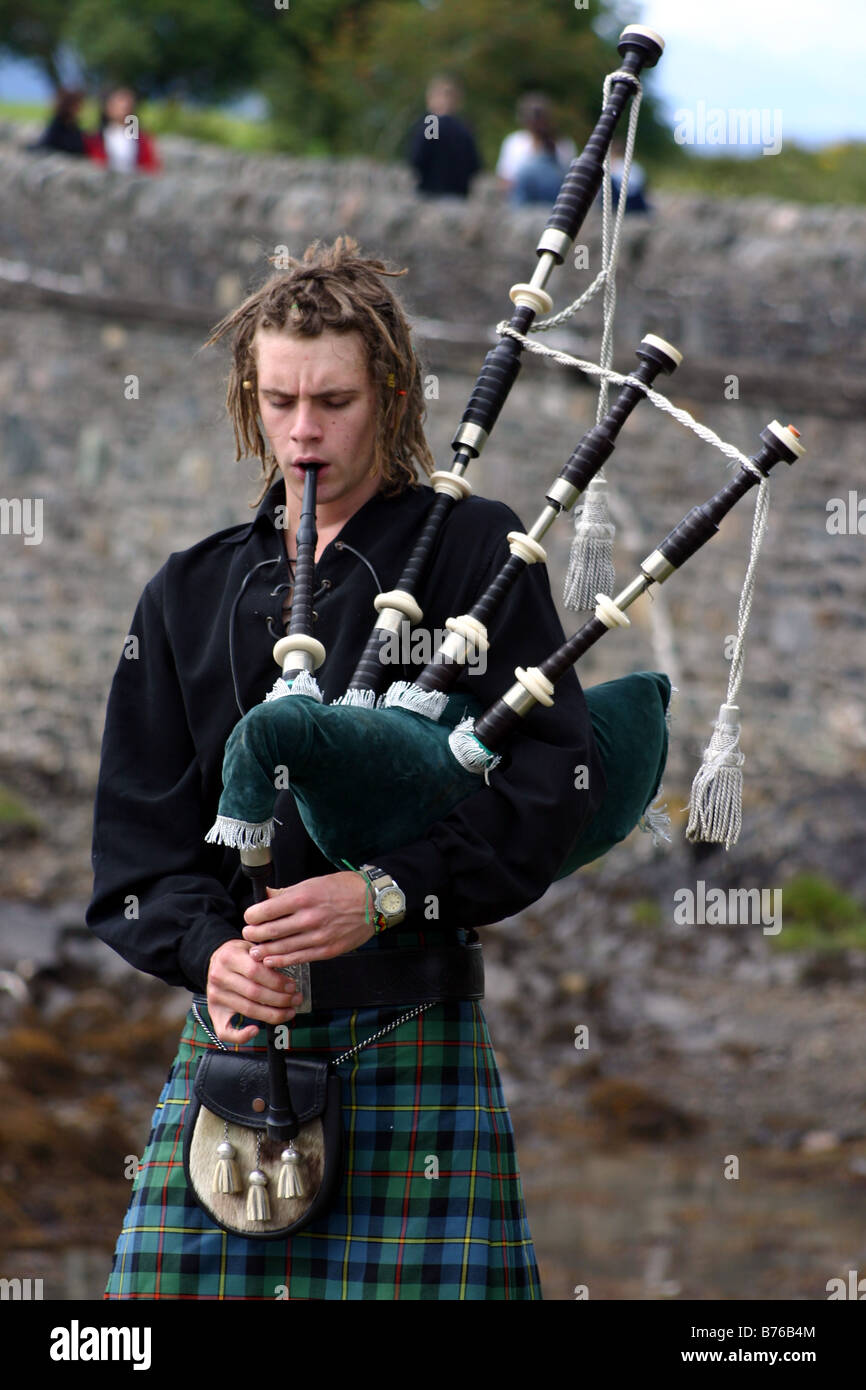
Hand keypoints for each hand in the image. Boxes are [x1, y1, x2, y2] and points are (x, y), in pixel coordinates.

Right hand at [205, 937, 300, 1044]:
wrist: (216, 960)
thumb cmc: (238, 954)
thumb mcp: (250, 946)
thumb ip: (265, 956)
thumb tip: (287, 969)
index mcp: (228, 957)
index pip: (255, 971)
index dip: (277, 981)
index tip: (292, 986)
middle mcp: (219, 977)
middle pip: (254, 993)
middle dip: (280, 999)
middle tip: (296, 999)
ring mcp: (215, 996)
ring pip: (248, 1010)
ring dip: (272, 1014)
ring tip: (289, 1011)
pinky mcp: (214, 1012)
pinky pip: (225, 1031)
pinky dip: (241, 1035)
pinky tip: (255, 1030)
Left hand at [242, 870, 374, 969]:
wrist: (374, 902)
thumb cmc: (345, 888)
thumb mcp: (314, 882)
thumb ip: (288, 892)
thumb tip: (266, 896)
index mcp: (303, 897)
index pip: (266, 910)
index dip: (252, 916)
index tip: (249, 917)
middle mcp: (309, 918)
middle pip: (270, 931)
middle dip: (254, 934)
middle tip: (248, 934)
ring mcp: (318, 936)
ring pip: (281, 948)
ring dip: (264, 950)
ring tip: (254, 950)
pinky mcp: (327, 950)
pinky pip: (298, 958)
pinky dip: (281, 961)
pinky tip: (271, 960)